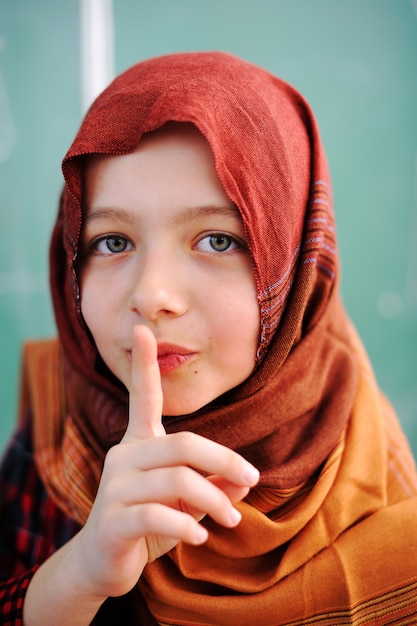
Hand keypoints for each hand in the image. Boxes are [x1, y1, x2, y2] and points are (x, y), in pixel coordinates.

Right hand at [76, 325, 259, 599]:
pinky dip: (188, 526)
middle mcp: (123, 456)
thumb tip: (246, 480)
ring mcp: (114, 488)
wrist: (102, 565)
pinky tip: (201, 538)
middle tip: (252, 480)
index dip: (143, 364)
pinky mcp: (111, 520)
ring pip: (176, 480)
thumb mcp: (186, 504)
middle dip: (224, 460)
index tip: (143, 328)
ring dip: (214, 500)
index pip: (142, 398)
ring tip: (233, 520)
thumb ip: (213, 485)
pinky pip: (158, 515)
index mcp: (138, 444)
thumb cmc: (148, 524)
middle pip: (183, 444)